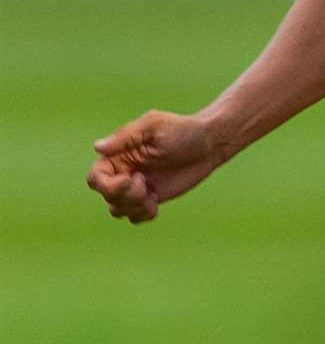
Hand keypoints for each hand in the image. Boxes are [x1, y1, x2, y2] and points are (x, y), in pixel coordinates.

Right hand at [86, 110, 227, 222]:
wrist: (210, 144)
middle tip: (145, 185)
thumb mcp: (154, 127)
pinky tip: (156, 203)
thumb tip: (97, 147)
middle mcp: (124, 171)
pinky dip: (143, 215)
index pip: (95, 178)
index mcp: (119, 154)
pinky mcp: (151, 197)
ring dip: (133, 207)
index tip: (131, 178)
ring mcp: (137, 186)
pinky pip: (134, 216)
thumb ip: (126, 136)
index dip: (107, 185)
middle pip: (107, 196)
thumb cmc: (183, 129)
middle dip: (124, 196)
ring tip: (153, 197)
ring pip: (118, 209)